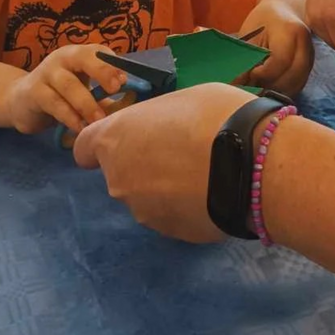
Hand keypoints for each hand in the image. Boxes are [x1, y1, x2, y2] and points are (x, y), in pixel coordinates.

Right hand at [7, 46, 125, 134]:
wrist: (21, 102)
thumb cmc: (61, 96)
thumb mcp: (84, 92)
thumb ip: (106, 97)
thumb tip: (133, 103)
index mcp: (79, 55)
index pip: (98, 51)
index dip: (112, 64)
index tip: (125, 80)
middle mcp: (63, 58)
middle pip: (83, 58)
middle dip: (102, 71)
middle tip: (116, 89)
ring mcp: (46, 73)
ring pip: (69, 85)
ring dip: (87, 104)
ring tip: (99, 121)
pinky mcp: (34, 92)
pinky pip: (54, 103)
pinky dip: (69, 116)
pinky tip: (79, 128)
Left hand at [74, 83, 249, 242]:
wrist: (250, 163)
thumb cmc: (212, 115)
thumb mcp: (180, 100)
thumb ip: (157, 121)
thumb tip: (162, 132)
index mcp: (114, 140)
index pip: (84, 148)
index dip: (99, 145)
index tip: (121, 142)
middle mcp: (119, 181)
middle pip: (121, 173)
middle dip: (143, 165)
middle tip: (181, 150)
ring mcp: (144, 213)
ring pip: (147, 197)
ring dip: (165, 188)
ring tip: (204, 172)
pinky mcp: (171, 234)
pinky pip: (173, 215)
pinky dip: (186, 206)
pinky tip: (213, 191)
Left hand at [241, 4, 313, 94]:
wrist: (284, 11)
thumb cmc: (263, 21)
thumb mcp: (251, 35)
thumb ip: (246, 59)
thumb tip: (237, 84)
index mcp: (291, 32)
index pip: (279, 62)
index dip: (262, 74)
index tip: (250, 73)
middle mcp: (305, 46)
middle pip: (290, 78)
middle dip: (269, 86)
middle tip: (252, 84)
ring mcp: (310, 58)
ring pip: (295, 86)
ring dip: (276, 91)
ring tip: (259, 85)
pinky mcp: (309, 68)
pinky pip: (297, 86)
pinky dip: (282, 90)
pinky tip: (269, 86)